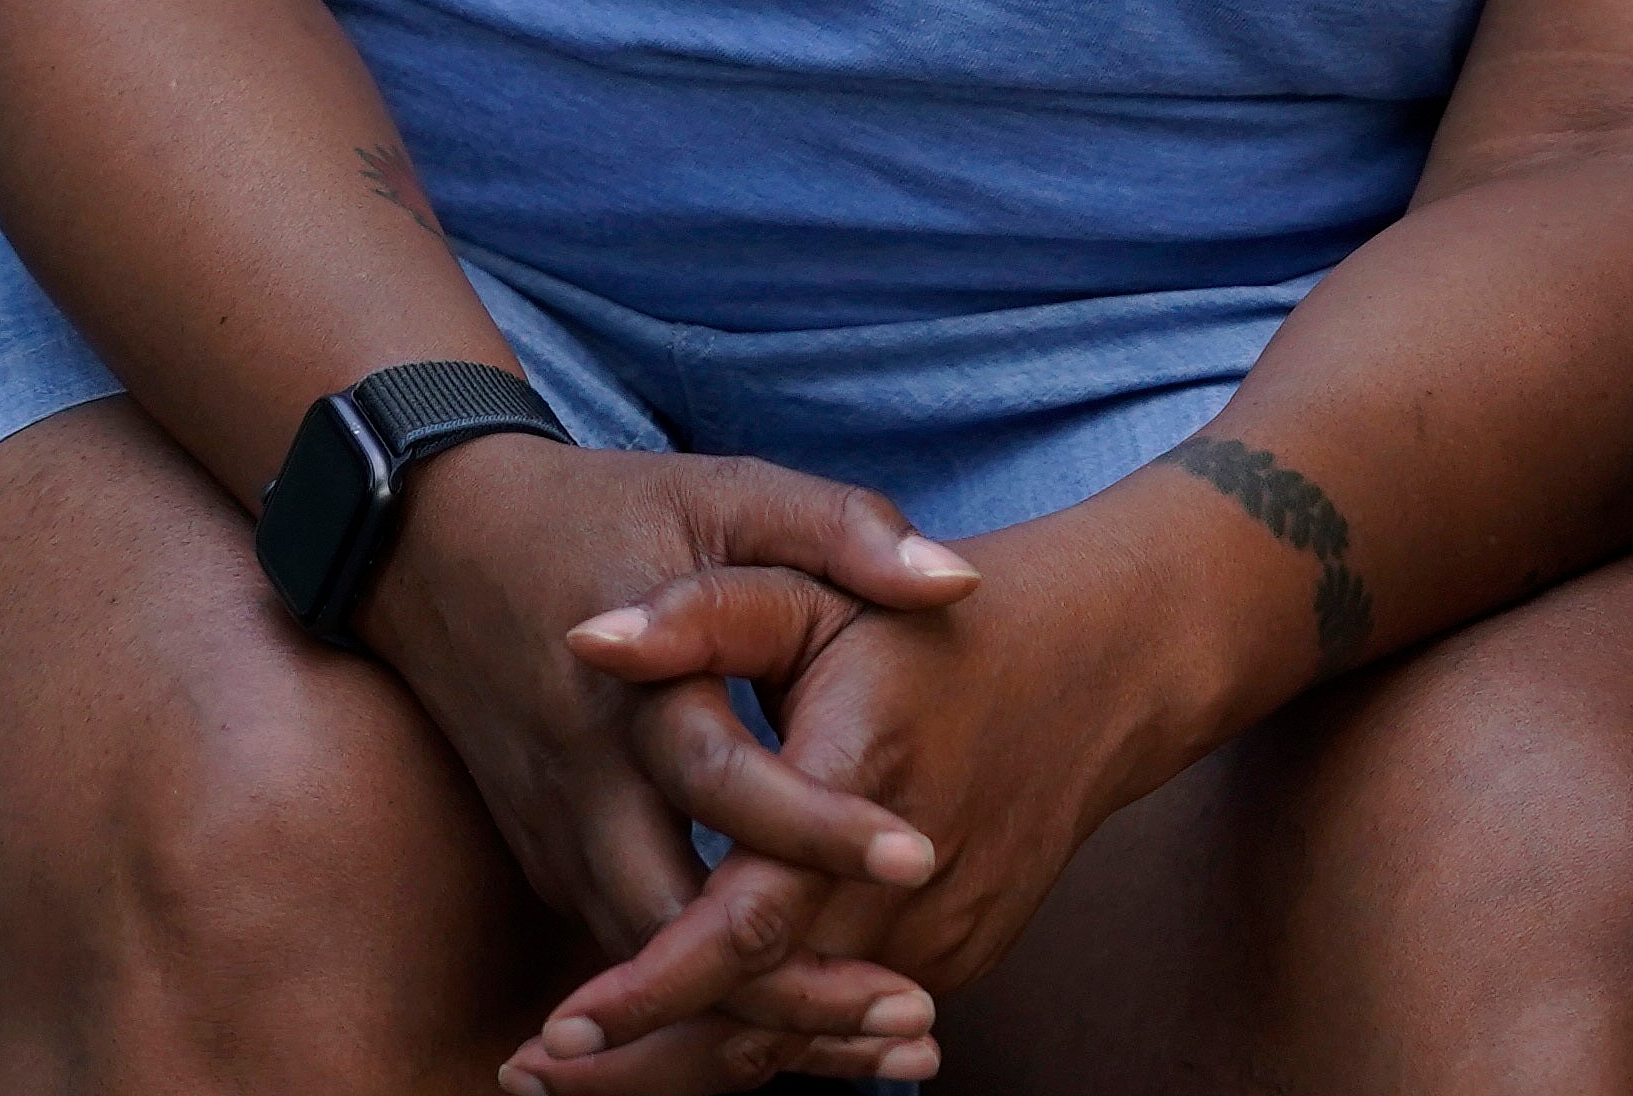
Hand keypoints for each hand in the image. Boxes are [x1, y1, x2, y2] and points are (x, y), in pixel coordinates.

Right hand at [348, 439, 972, 1081]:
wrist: (437, 544)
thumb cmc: (610, 512)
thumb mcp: (731, 492)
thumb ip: (843, 531)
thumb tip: (957, 581)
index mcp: (635, 685)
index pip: (725, 778)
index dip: (817, 825)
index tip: (919, 855)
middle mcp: (582, 781)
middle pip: (671, 920)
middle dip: (783, 981)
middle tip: (911, 1016)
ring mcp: (554, 833)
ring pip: (643, 963)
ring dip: (748, 1016)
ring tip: (880, 1050)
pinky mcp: (547, 863)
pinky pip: (625, 955)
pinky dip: (701, 1005)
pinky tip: (796, 1031)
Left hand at [512, 493, 1218, 1086]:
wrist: (1106, 658)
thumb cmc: (931, 621)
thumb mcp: (817, 586)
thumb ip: (702, 613)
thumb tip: (585, 639)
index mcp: (863, 777)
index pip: (747, 925)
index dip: (650, 989)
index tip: (557, 1031)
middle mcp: (913, 878)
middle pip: (764, 1015)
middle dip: (642, 1061)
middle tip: (526, 1072)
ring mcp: (947, 928)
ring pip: (805, 1036)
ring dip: (693, 1065)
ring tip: (582, 1075)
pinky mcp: (963, 951)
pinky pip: (850, 1016)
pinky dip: (769, 1037)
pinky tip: (681, 1044)